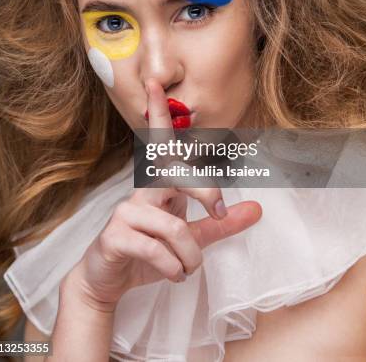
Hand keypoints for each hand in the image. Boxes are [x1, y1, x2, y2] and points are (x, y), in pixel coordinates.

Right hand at [65, 77, 261, 312]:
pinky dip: (172, 267)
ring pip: (173, 225)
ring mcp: (125, 213)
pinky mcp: (115, 236)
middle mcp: (140, 193)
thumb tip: (258, 209)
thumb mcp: (190, 239)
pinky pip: (155, 250)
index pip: (160, 146)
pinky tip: (171, 273)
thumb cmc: (146, 253)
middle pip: (173, 173)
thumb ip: (220, 224)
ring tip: (187, 268)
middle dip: (203, 189)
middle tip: (218, 209)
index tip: (156, 84)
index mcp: (157, 187)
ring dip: (190, 254)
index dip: (159, 115)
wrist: (107, 281)